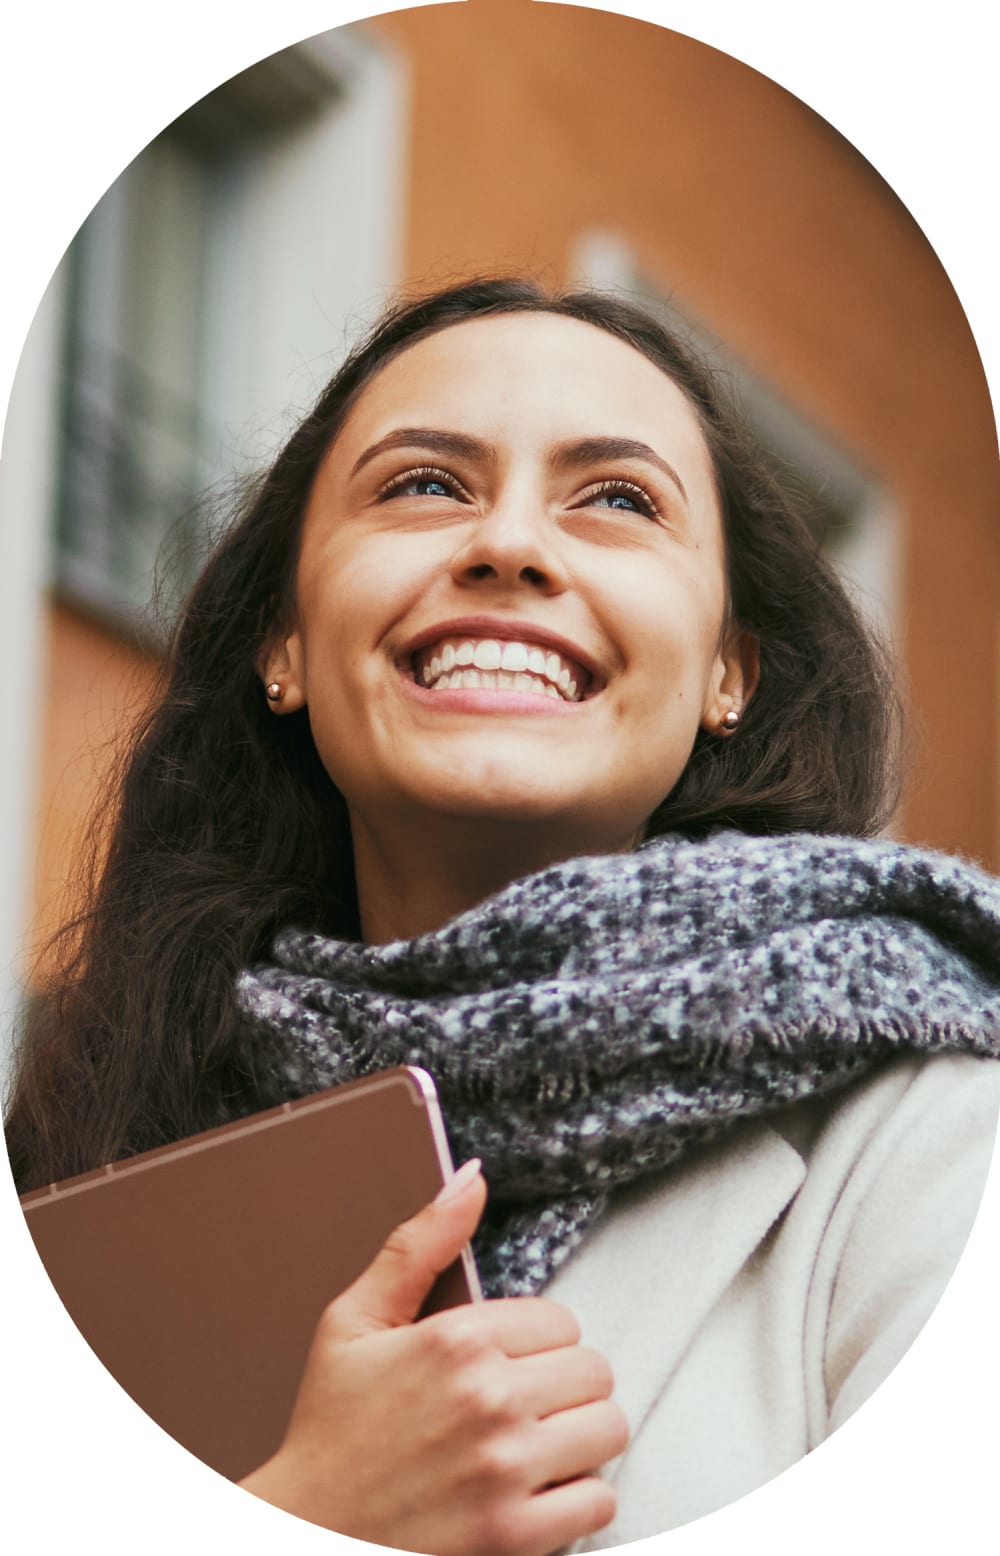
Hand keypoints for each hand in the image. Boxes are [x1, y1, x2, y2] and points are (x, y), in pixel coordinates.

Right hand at [240, 1159, 627, 1554]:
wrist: (305, 1533)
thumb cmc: (331, 1431)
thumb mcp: (355, 1321)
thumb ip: (420, 1243)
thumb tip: (471, 1178)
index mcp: (456, 1340)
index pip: (561, 1321)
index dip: (534, 1345)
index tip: (504, 1364)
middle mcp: (489, 1399)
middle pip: (593, 1373)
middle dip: (562, 1388)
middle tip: (519, 1407)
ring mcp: (505, 1470)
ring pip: (608, 1430)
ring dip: (578, 1440)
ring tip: (532, 1447)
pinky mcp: (515, 1534)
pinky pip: (599, 1500)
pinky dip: (577, 1499)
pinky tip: (535, 1492)